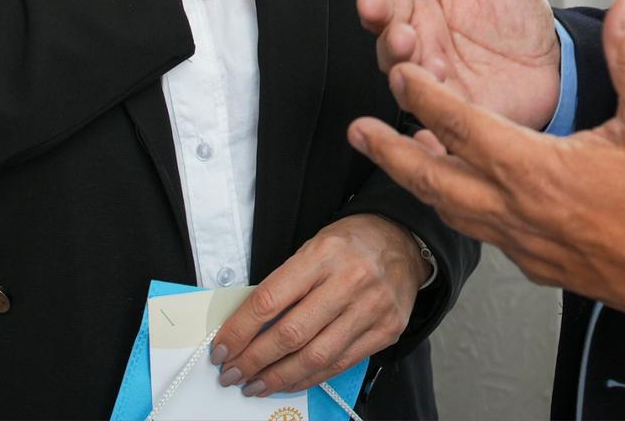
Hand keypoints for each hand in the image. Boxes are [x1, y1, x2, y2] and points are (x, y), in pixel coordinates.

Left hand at [208, 214, 426, 395]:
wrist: (403, 240)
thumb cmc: (351, 244)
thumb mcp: (312, 247)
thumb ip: (284, 284)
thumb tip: (245, 328)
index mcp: (324, 253)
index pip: (270, 300)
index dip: (239, 331)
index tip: (221, 350)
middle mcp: (350, 280)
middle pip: (290, 334)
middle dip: (253, 361)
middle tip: (232, 374)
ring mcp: (372, 308)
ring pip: (315, 356)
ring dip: (278, 377)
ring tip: (255, 385)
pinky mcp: (387, 330)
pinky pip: (341, 364)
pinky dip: (310, 378)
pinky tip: (290, 381)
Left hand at [349, 0, 624, 319]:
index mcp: (536, 170)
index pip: (462, 127)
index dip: (425, 97)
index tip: (399, 75)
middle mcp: (517, 210)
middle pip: (434, 178)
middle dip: (390, 152)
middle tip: (357, 132)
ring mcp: (524, 243)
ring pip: (453, 211)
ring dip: (420, 182)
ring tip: (398, 160)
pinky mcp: (537, 264)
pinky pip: (483, 233)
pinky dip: (459, 210)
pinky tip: (462, 200)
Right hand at [356, 0, 561, 128]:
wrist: (556, 62)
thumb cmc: (518, 15)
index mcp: (421, 14)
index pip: (385, 8)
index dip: (374, 5)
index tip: (370, 0)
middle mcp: (422, 51)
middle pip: (388, 50)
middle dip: (391, 44)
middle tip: (404, 36)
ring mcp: (437, 88)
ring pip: (409, 88)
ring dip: (411, 81)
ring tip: (429, 69)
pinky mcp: (458, 119)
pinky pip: (435, 131)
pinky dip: (429, 135)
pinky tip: (432, 134)